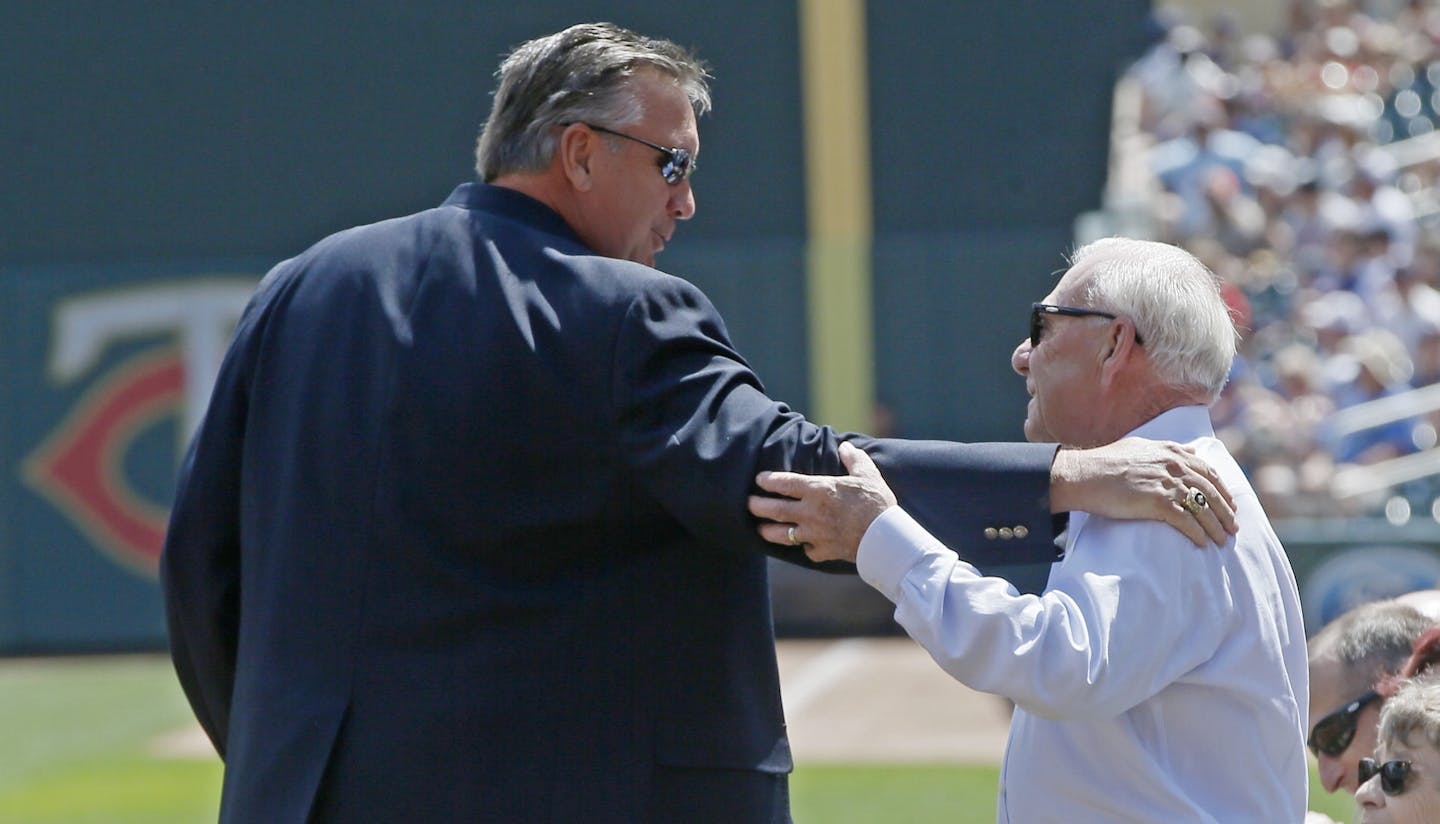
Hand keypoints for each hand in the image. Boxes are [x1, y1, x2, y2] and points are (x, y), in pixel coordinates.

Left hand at [748, 442, 896, 562]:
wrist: (885, 537)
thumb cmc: (876, 502)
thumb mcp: (868, 474)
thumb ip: (854, 459)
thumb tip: (845, 447)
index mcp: (818, 489)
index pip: (784, 483)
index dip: (768, 481)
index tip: (759, 479)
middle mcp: (810, 512)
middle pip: (775, 509)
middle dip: (757, 506)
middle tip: (748, 504)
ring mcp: (813, 533)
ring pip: (782, 534)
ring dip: (768, 531)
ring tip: (760, 529)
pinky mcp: (822, 551)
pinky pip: (806, 550)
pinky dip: (803, 547)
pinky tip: (802, 545)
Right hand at [1049, 438, 1237, 546]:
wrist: (1084, 474)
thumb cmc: (1105, 462)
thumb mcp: (1140, 446)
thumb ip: (1166, 449)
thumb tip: (1188, 451)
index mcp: (1172, 452)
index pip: (1209, 472)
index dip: (1223, 491)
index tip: (1230, 505)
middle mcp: (1174, 465)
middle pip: (1210, 492)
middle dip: (1226, 512)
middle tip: (1233, 528)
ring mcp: (1167, 483)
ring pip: (1202, 508)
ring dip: (1216, 526)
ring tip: (1222, 540)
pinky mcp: (1157, 502)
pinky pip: (1186, 521)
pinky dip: (1197, 533)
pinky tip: (1202, 543)